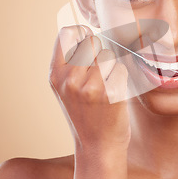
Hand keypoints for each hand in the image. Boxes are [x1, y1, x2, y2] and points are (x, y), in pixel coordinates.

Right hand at [48, 25, 130, 151]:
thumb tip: (83, 31)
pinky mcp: (111, 93)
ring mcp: (90, 86)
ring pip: (108, 54)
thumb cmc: (84, 114)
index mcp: (55, 74)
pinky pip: (121, 68)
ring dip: (111, 66)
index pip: (66, 33)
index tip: (87, 40)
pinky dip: (121, 78)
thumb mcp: (65, 88)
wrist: (97, 147)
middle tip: (98, 73)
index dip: (81, 32)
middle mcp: (70, 79)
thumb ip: (70, 62)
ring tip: (105, 86)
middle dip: (98, 52)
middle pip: (92, 41)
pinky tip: (114, 94)